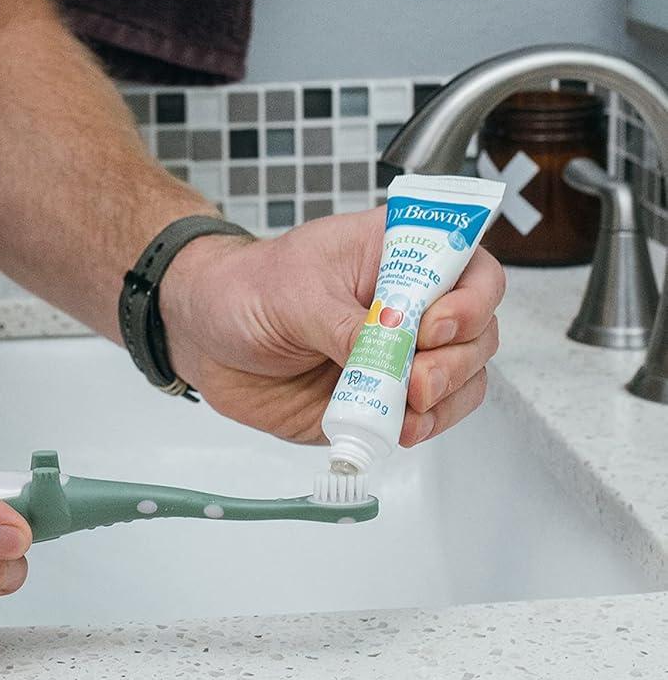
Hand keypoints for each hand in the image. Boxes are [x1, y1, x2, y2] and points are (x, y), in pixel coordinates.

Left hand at [158, 208, 504, 444]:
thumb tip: (387, 352)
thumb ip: (342, 325)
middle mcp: (409, 303)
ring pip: (464, 377)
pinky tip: (398, 426)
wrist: (202, 335)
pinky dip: (424, 425)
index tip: (434, 325)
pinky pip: (428, 415)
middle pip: (477, 329)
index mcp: (394, 253)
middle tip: (414, 378)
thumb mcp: (291, 295)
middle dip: (455, 359)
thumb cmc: (244, 290)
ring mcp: (400, 352)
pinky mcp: (383, 396)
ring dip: (446, 397)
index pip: (468, 266)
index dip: (469, 298)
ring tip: (405, 405)